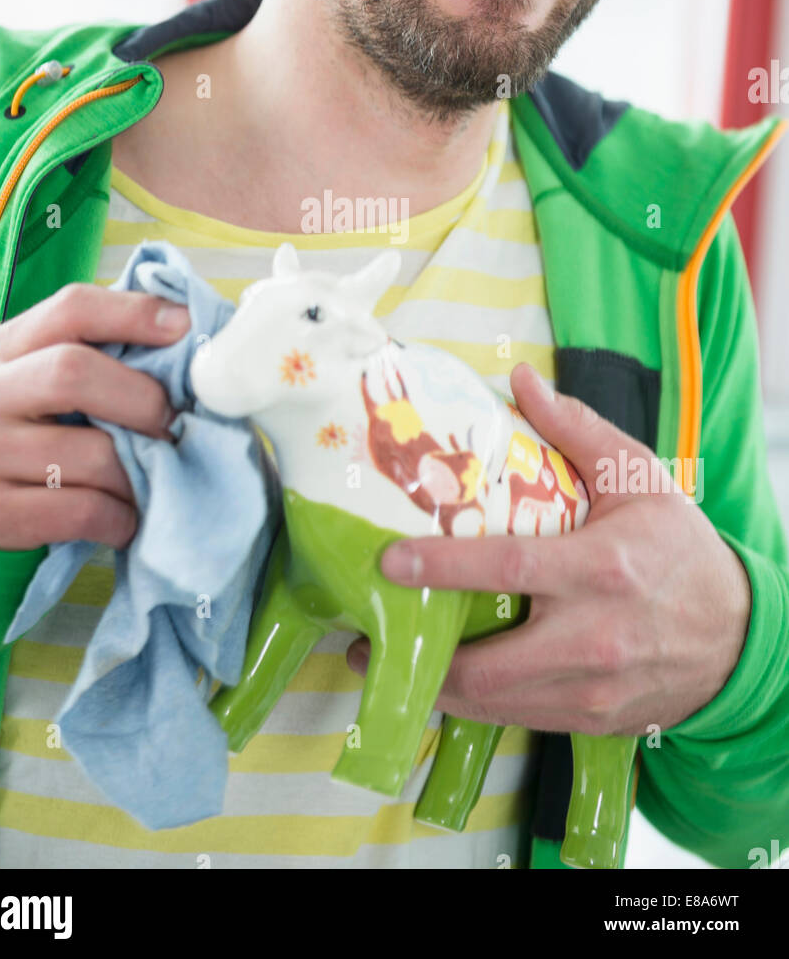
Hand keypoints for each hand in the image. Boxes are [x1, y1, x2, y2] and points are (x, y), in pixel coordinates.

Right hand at [0, 284, 189, 551]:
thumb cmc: (46, 433)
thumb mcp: (59, 381)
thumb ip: (109, 351)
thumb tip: (191, 327)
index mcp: (0, 348)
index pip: (71, 308)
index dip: (134, 314)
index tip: (186, 327)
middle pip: (73, 373)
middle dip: (144, 401)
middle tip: (174, 426)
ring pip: (93, 455)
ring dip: (139, 472)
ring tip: (147, 478)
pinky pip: (85, 511)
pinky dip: (121, 517)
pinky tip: (122, 515)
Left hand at [346, 362, 751, 736]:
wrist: (738, 636)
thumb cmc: (680, 549)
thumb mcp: (641, 477)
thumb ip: (577, 429)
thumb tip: (518, 382)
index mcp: (603, 570)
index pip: (509, 569)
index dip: (444, 567)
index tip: (390, 561)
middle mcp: (595, 638)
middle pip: (488, 666)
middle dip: (419, 658)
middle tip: (364, 635)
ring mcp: (592, 690)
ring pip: (494, 705)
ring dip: (435, 687)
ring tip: (389, 659)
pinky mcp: (590, 720)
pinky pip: (516, 719)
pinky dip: (474, 703)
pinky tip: (445, 678)